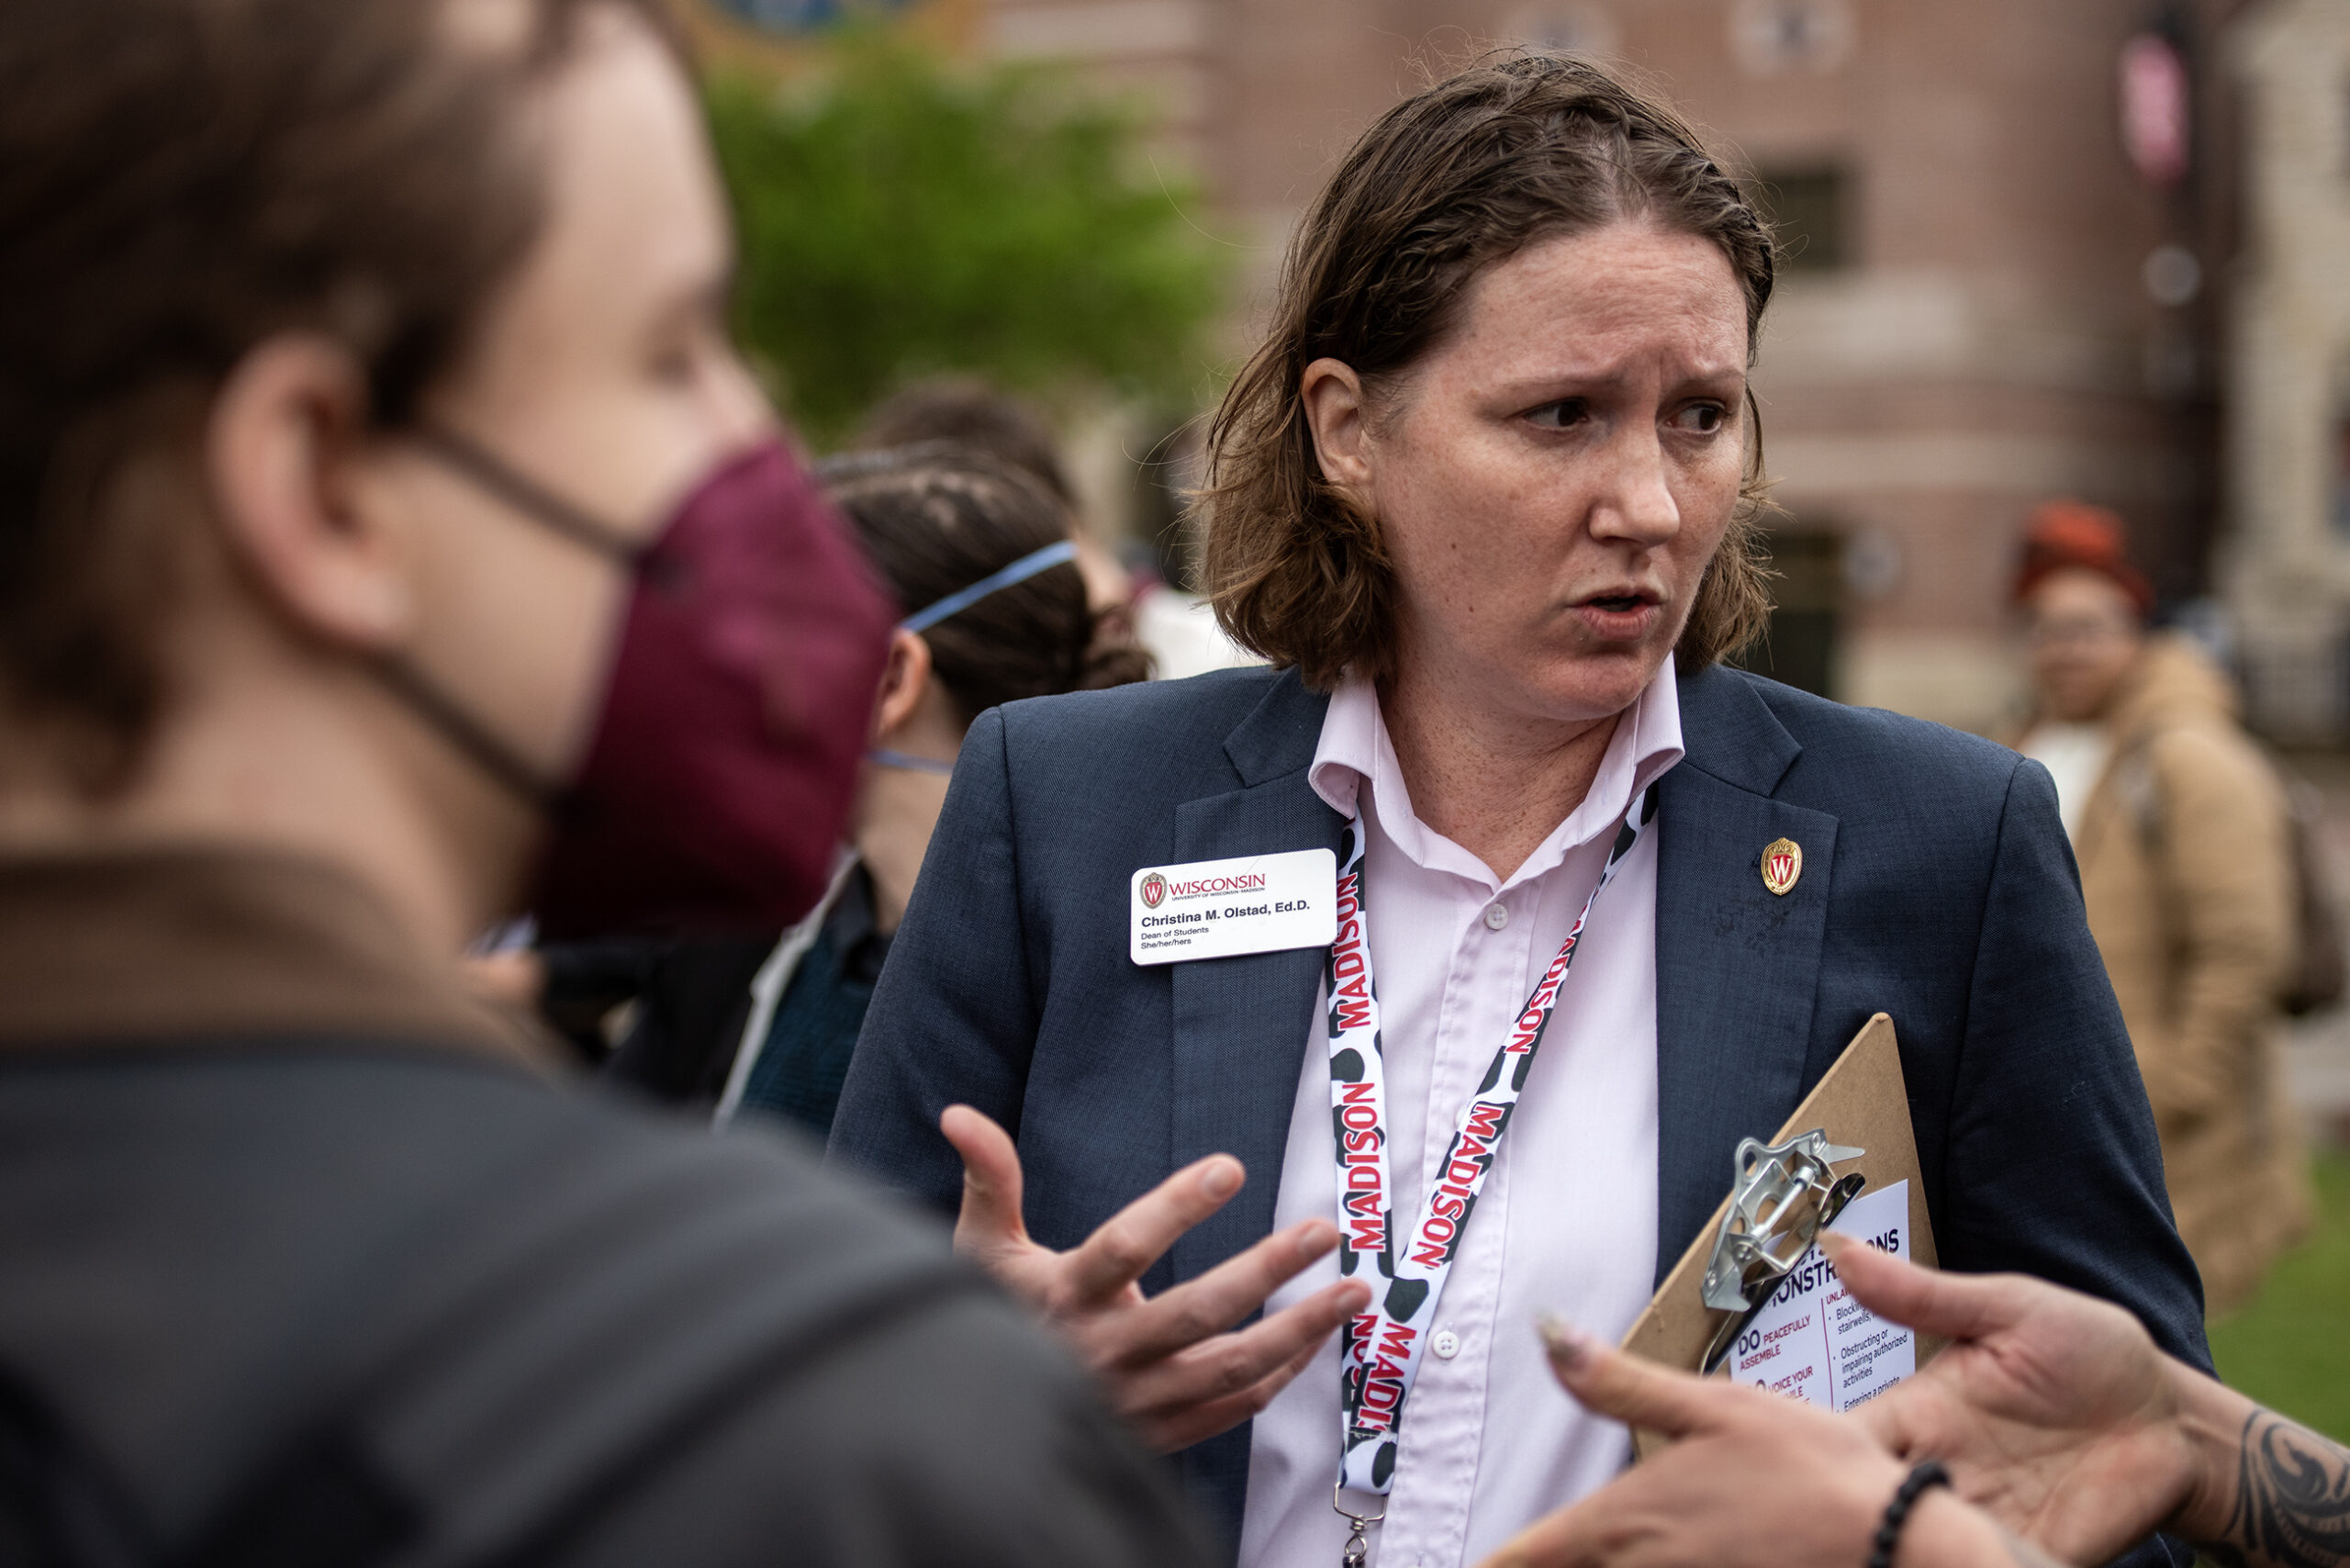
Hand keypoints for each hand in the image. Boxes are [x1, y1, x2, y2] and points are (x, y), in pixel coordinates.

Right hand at [941, 1104, 1370, 1451]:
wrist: (987, 1427)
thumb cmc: (995, 1315)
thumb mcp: (980, 1248)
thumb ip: (988, 1178)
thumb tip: (958, 1114)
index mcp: (1062, 1299)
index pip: (1122, 1249)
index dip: (1175, 1208)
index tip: (1230, 1167)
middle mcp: (1103, 1354)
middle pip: (1196, 1312)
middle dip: (1266, 1269)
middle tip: (1322, 1229)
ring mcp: (1139, 1400)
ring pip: (1230, 1366)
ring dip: (1300, 1328)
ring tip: (1354, 1289)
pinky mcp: (1165, 1431)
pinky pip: (1236, 1404)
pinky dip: (1284, 1371)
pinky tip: (1318, 1333)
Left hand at [1479, 1317, 1921, 1567]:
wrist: (1902, 1546)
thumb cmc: (1817, 1475)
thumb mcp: (1713, 1405)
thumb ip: (1618, 1383)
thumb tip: (1549, 1336)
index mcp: (1623, 1521)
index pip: (1517, 1559)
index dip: (1491, 1558)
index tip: (1473, 1553)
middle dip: (1537, 1561)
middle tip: (1515, 1547)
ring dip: (1588, 1567)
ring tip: (1569, 1550)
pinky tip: (1657, 1555)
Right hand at [1829, 1233, 2202, 1564]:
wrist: (2177, 1420)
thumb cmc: (2091, 1351)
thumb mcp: (2009, 1309)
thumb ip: (1923, 1295)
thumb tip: (1839, 1247)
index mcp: (1921, 1414)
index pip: (1846, 1438)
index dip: (1814, 1454)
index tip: (1794, 1461)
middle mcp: (1941, 1472)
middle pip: (1872, 1503)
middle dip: (1848, 1516)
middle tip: (1834, 1520)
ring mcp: (1986, 1519)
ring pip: (1921, 1547)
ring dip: (1903, 1549)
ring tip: (1895, 1542)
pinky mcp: (2036, 1556)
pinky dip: (1969, 1567)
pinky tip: (1967, 1557)